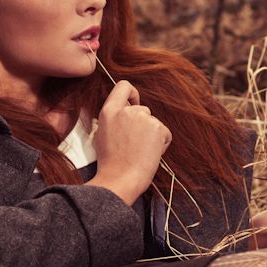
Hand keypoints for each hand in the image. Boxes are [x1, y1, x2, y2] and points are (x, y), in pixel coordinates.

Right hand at [86, 80, 171, 204]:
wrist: (121, 179)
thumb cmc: (110, 163)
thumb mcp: (102, 134)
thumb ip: (114, 118)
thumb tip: (125, 112)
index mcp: (109, 111)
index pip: (123, 86)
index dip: (131, 94)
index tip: (134, 103)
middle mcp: (127, 110)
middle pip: (142, 109)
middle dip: (142, 124)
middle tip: (134, 144)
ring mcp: (144, 118)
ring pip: (153, 123)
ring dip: (151, 135)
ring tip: (139, 152)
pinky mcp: (159, 129)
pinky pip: (164, 134)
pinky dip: (160, 144)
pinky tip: (149, 155)